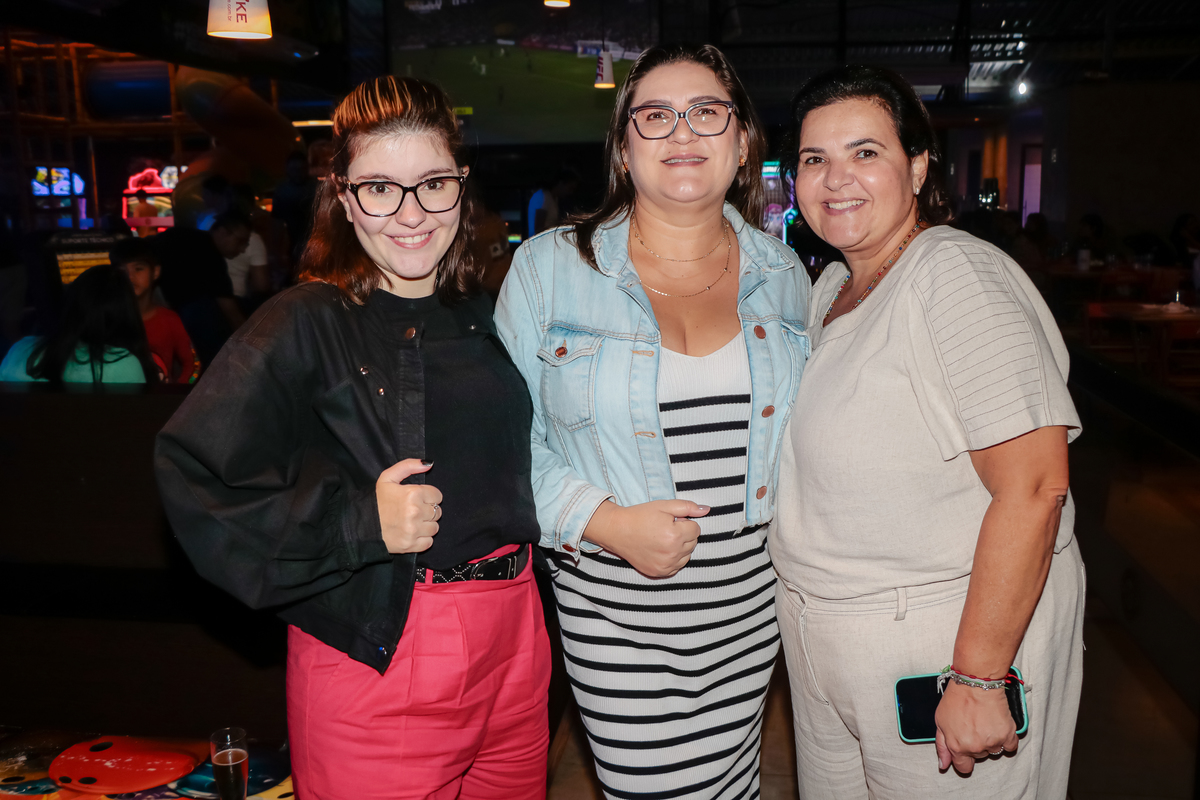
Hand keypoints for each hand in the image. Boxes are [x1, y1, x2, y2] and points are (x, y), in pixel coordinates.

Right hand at [376, 459, 442, 553]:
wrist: (361, 525)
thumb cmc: (376, 501)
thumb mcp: (388, 477)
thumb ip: (409, 466)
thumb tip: (429, 463)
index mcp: (413, 493)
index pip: (437, 496)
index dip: (428, 497)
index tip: (419, 499)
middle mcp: (416, 512)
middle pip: (437, 511)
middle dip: (428, 511)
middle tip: (414, 511)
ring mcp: (414, 530)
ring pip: (435, 528)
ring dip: (426, 525)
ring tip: (412, 523)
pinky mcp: (411, 545)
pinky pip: (428, 542)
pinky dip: (422, 539)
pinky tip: (412, 534)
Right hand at [583, 500, 708, 577]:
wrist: (617, 531)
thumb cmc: (640, 516)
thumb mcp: (663, 506)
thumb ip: (687, 507)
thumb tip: (706, 510)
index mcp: (674, 535)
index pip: (696, 529)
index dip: (684, 522)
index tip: (671, 520)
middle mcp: (672, 553)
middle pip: (693, 543)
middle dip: (684, 534)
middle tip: (666, 528)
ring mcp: (665, 565)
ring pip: (687, 556)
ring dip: (681, 547)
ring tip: (663, 539)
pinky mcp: (659, 573)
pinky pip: (677, 566)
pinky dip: (673, 558)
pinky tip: (661, 549)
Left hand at [934, 680, 1018, 773]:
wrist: (975, 683)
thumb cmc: (957, 698)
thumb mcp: (940, 721)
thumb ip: (942, 746)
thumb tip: (944, 765)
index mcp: (957, 747)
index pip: (963, 767)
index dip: (964, 759)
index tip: (966, 750)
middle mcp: (975, 748)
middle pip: (978, 756)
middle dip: (976, 744)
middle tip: (973, 725)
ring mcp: (992, 742)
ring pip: (994, 750)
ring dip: (991, 740)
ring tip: (984, 722)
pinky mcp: (1008, 735)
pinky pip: (1010, 745)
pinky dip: (1006, 738)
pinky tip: (998, 726)